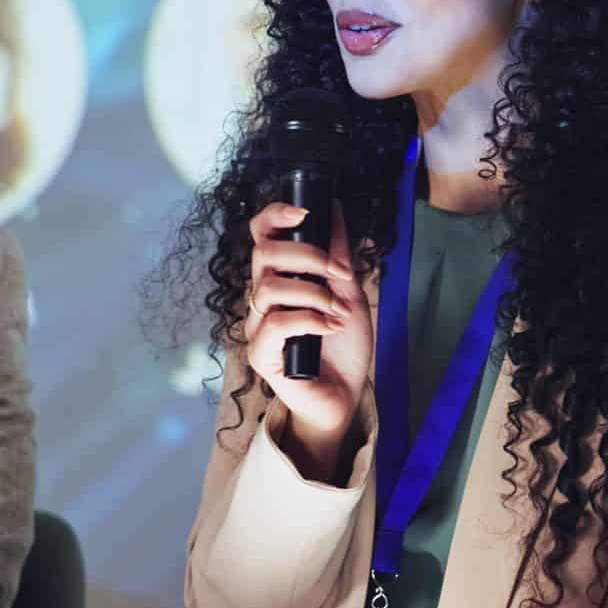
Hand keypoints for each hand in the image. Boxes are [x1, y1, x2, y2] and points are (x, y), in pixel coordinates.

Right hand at [245, 203, 371, 479]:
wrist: (345, 396)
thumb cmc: (342, 348)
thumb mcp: (349, 293)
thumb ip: (338, 256)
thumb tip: (334, 211)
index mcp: (280, 279)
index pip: (260, 237)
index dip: (274, 217)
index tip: (303, 213)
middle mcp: (262, 300)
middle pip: (263, 256)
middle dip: (307, 256)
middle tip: (340, 275)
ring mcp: (258, 328)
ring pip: (269, 289)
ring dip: (313, 294)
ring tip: (339, 312)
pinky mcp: (262, 356)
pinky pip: (275, 324)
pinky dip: (308, 320)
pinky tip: (329, 328)